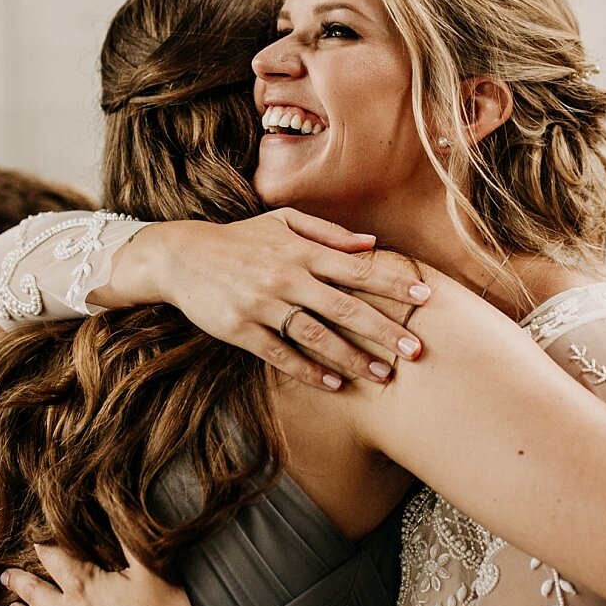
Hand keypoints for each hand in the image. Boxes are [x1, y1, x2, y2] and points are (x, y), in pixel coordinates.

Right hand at [137, 210, 430, 389]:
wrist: (181, 257)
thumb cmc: (240, 239)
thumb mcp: (282, 222)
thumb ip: (329, 233)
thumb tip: (371, 243)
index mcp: (301, 250)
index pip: (357, 268)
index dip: (392, 283)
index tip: (424, 296)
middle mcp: (286, 277)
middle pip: (345, 308)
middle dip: (384, 330)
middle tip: (416, 351)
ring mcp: (263, 305)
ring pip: (316, 336)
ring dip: (352, 358)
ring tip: (382, 376)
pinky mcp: (241, 330)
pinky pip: (281, 354)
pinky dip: (309, 370)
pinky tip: (334, 384)